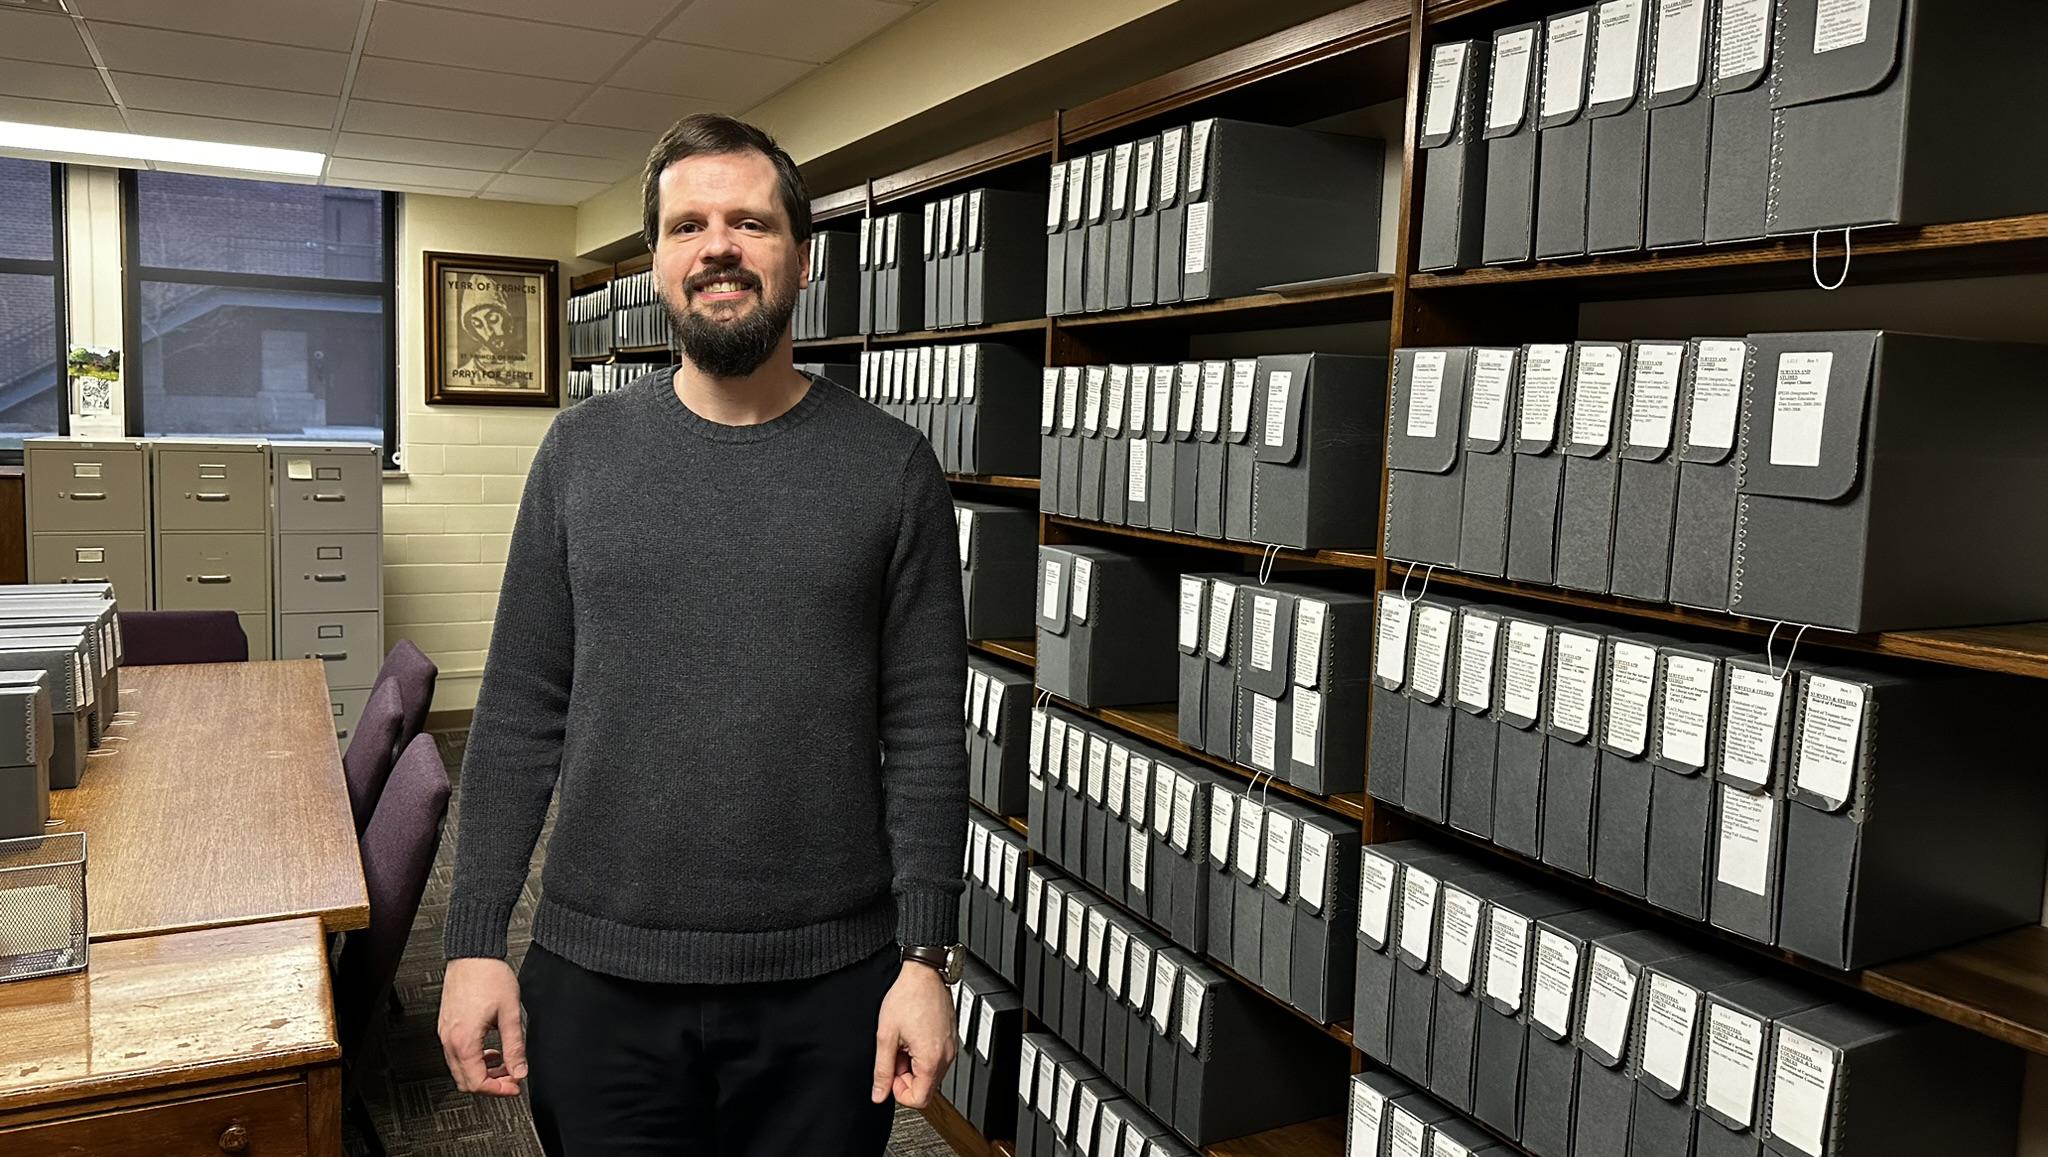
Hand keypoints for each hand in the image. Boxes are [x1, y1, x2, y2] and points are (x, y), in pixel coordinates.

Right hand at [438, 957, 526, 1096]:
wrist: (472, 954)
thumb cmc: (489, 976)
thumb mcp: (510, 1013)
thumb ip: (515, 1046)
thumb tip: (520, 1070)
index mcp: (464, 1040)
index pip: (477, 1082)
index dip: (498, 1090)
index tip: (515, 1086)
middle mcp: (449, 1040)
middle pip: (465, 1081)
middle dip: (491, 1084)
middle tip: (512, 1078)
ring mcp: (445, 1033)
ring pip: (460, 1069)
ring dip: (483, 1071)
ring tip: (505, 1063)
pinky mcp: (446, 1026)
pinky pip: (457, 1054)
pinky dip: (474, 1059)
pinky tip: (491, 1050)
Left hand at [871, 961, 956, 1108]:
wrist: (924, 974)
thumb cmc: (908, 997)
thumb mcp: (886, 1035)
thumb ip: (882, 1070)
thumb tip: (879, 1093)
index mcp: (931, 1059)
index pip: (920, 1099)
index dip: (900, 1092)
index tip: (891, 1077)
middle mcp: (946, 1056)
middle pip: (926, 1087)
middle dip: (905, 1076)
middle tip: (894, 1055)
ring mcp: (951, 1048)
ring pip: (930, 1074)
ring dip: (913, 1065)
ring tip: (903, 1042)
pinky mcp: (951, 1039)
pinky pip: (936, 1059)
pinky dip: (922, 1055)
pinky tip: (912, 1036)